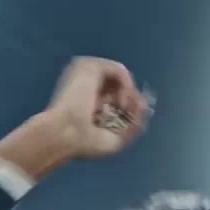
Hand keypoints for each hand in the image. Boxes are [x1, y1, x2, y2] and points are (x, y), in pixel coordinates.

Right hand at [0, 57, 151, 180]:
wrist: (65, 136)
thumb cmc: (84, 143)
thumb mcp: (117, 138)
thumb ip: (134, 121)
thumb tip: (145, 102)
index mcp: (86, 100)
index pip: (116, 97)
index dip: (127, 110)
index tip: (125, 124)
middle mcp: (85, 84)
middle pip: (119, 87)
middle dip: (129, 101)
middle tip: (124, 115)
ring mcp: (86, 74)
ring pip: (120, 78)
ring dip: (128, 94)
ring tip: (121, 109)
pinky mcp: (89, 66)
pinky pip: (120, 70)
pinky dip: (127, 86)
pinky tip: (120, 101)